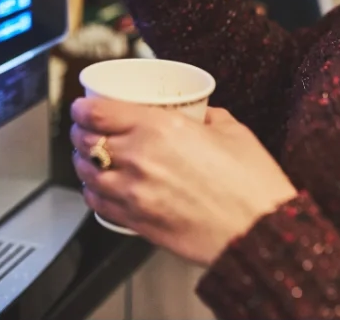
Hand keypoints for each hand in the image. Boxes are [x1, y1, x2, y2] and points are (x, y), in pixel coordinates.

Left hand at [70, 98, 297, 266]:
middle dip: (80, 132)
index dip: (82, 107)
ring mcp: (134, 192)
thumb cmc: (252, 184)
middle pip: (86, 140)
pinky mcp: (136, 222)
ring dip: (82, 161)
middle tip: (85, 129)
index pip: (98, 112)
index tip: (82, 106)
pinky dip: (92, 192)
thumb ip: (207, 116)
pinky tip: (99, 186)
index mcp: (160, 128)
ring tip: (88, 157)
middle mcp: (139, 157)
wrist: (259, 233)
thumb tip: (197, 111)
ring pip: (86, 172)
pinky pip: (98, 203)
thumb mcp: (232, 131)